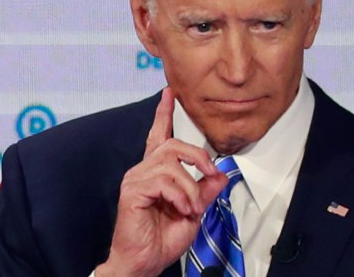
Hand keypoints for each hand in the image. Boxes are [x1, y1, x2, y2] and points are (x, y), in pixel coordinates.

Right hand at [96, 88, 227, 276]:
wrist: (143, 263)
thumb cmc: (161, 240)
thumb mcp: (193, 212)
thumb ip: (205, 192)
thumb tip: (221, 175)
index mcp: (156, 173)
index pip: (159, 135)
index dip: (164, 113)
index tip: (170, 93)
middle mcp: (143, 171)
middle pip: (172, 144)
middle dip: (197, 157)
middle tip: (210, 174)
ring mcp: (136, 179)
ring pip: (171, 163)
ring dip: (189, 186)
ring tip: (190, 206)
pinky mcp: (132, 191)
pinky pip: (163, 180)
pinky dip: (179, 194)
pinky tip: (180, 208)